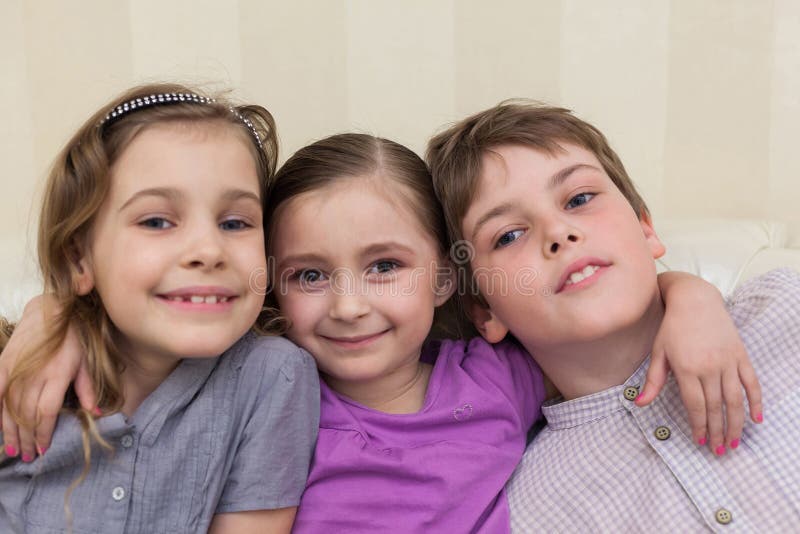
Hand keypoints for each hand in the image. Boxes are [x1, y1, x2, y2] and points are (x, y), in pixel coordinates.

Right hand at [0, 295, 95, 460]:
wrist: (50, 311)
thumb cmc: (74, 337)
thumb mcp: (87, 361)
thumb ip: (87, 387)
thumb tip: (95, 412)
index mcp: (57, 375)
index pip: (46, 412)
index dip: (43, 433)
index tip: (44, 448)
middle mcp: (34, 374)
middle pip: (25, 414)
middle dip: (26, 438)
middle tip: (28, 456)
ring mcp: (15, 369)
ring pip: (8, 407)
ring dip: (10, 431)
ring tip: (12, 449)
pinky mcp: (3, 363)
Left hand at [637, 272, 762, 454]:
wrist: (695, 300)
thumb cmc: (672, 328)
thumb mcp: (658, 353)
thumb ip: (653, 381)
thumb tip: (639, 404)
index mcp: (686, 368)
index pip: (695, 405)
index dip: (698, 425)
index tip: (700, 441)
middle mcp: (709, 366)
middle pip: (715, 406)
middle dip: (717, 431)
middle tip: (718, 451)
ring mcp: (727, 361)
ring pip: (735, 399)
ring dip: (736, 423)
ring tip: (734, 442)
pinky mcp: (740, 355)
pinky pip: (751, 382)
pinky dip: (756, 401)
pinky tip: (757, 419)